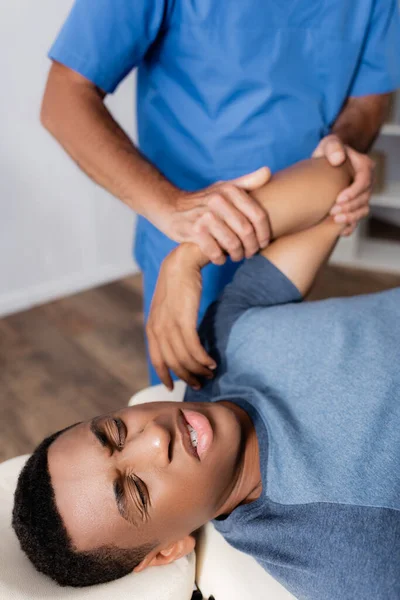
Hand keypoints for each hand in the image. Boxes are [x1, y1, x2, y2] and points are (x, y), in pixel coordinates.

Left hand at [146, 244, 214, 389]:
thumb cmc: (177, 285)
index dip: (165, 375)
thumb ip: (167, 325)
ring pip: (184, 358)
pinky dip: (203, 358)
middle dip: (187, 376)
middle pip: (173, 363)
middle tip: (201, 383)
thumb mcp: (166, 308)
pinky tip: (212, 362)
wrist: (181, 263)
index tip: (172, 387)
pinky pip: (194, 348)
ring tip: (211, 372)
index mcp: (152, 328)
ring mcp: (170, 325)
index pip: (157, 360)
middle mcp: (158, 329)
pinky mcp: (184, 320)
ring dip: (199, 369)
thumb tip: (176, 342)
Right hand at [163, 168, 270, 264]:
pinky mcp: (194, 231)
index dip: (265, 233)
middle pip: (247, 232)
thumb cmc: (203, 201)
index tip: (264, 243)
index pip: (258, 215)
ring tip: (236, 257)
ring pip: (232, 243)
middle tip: (250, 254)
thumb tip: (268, 171)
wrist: (170, 207)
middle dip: (251, 247)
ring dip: (237, 255)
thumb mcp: (224, 188)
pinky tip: (220, 258)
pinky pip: (215, 251)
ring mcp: (205, 216)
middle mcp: (218, 201)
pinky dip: (220, 258)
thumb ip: (247, 182)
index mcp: (230, 190)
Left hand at [313, 134, 373, 234]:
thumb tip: (338, 159)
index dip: (354, 191)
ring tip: (335, 220)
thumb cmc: (328, 152)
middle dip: (350, 206)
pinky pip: (357, 219)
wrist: (326, 164)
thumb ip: (333, 147)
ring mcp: (362, 196)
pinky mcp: (355, 206)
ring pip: (362, 210)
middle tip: (333, 211)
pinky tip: (341, 231)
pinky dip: (350, 226)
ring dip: (351, 217)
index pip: (364, 181)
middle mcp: (367, 182)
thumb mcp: (329, 143)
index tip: (338, 198)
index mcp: (364, 166)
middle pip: (364, 198)